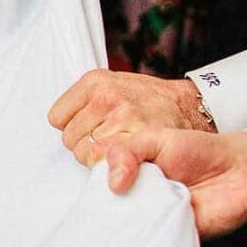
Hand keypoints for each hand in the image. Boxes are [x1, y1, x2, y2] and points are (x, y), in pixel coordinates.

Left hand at [49, 69, 212, 164]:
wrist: (190, 107)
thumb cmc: (150, 100)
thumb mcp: (115, 84)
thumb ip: (87, 100)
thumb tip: (61, 121)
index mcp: (95, 81)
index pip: (57, 117)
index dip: (73, 126)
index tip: (90, 126)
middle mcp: (105, 97)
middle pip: (69, 138)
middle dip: (85, 142)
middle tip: (109, 137)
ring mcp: (120, 117)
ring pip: (83, 154)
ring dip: (97, 156)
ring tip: (119, 145)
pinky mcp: (134, 138)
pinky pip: (100, 163)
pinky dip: (107, 165)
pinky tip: (123, 155)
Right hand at [100, 127, 246, 236]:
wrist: (240, 170)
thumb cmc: (200, 151)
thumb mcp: (155, 139)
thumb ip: (126, 151)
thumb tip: (112, 182)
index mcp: (128, 175)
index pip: (97, 188)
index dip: (91, 190)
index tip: (92, 190)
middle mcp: (136, 199)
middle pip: (107, 214)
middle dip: (103, 215)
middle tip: (108, 209)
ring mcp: (151, 220)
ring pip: (125, 232)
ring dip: (122, 230)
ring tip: (124, 223)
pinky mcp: (167, 238)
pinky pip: (149, 246)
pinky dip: (143, 245)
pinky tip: (139, 237)